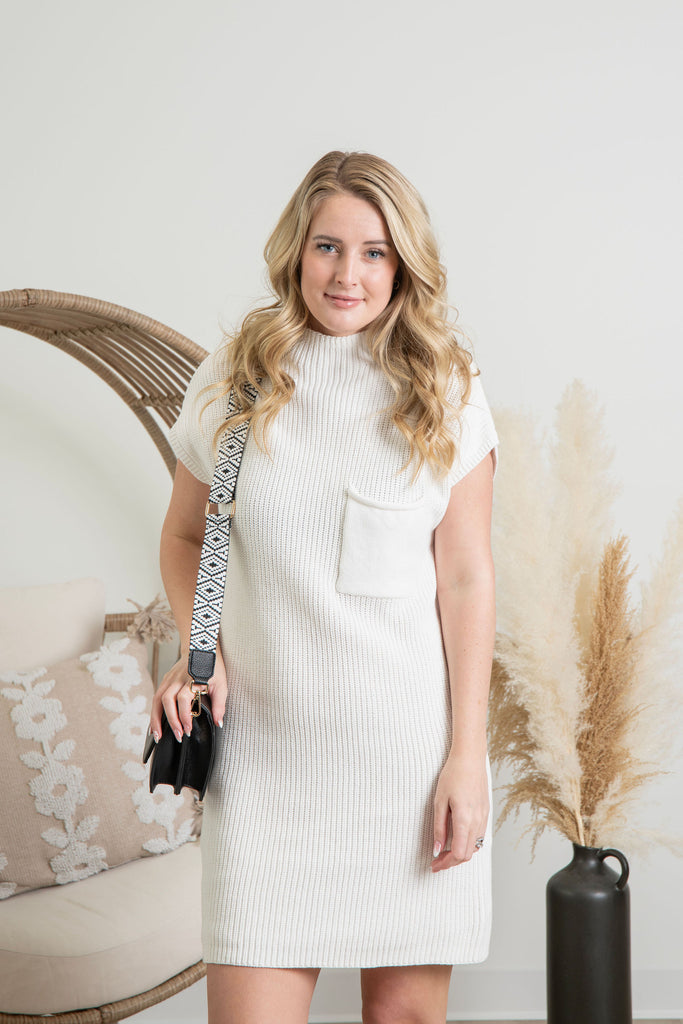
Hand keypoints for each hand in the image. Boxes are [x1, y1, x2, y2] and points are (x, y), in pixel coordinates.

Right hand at [149, 651, 227, 742]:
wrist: (201, 648)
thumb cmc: (213, 667)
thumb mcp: (221, 685)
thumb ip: (219, 705)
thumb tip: (219, 723)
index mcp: (192, 680)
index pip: (183, 700)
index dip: (184, 716)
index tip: (188, 730)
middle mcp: (177, 679)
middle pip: (167, 700)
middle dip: (171, 721)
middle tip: (178, 736)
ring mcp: (169, 679)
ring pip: (157, 699)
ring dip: (156, 719)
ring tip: (158, 736)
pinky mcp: (165, 680)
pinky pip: (156, 698)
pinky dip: (154, 712)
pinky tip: (154, 725)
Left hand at [431, 751, 488, 871]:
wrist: (470, 758)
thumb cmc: (453, 776)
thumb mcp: (439, 801)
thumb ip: (439, 828)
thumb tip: (437, 849)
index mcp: (465, 820)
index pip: (459, 854)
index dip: (446, 863)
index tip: (434, 865)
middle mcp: (478, 822)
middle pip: (467, 854)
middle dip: (451, 862)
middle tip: (436, 862)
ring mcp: (484, 818)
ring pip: (474, 847)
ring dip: (460, 854)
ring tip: (444, 852)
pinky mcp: (486, 813)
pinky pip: (479, 836)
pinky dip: (467, 844)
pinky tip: (456, 839)